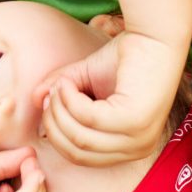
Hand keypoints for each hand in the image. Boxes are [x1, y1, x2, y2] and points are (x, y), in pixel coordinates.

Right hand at [33, 30, 188, 165]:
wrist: (155, 35)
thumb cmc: (125, 57)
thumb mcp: (85, 81)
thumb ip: (61, 93)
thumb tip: (36, 100)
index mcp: (129, 148)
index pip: (81, 157)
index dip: (57, 133)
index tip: (49, 103)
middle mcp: (137, 149)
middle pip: (77, 152)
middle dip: (55, 122)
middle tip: (52, 92)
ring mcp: (139, 138)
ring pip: (80, 138)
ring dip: (61, 109)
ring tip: (61, 85)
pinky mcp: (135, 121)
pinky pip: (89, 119)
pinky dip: (72, 100)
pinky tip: (70, 82)